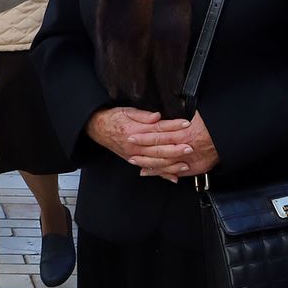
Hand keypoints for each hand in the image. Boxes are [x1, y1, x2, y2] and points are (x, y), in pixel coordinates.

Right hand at [88, 109, 219, 182]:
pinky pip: (150, 170)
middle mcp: (135, 145)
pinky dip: (161, 175)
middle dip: (175, 149)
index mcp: (135, 131)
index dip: (173, 126)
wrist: (98, 128)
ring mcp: (134, 155)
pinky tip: (173, 177)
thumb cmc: (113, 118)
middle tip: (189, 148)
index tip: (186, 124)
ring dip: (171, 165)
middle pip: (158, 148)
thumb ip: (142, 115)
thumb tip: (157, 116)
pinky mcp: (134, 161)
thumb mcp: (126, 111)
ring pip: (155, 162)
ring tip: (185, 164)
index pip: (158, 129)